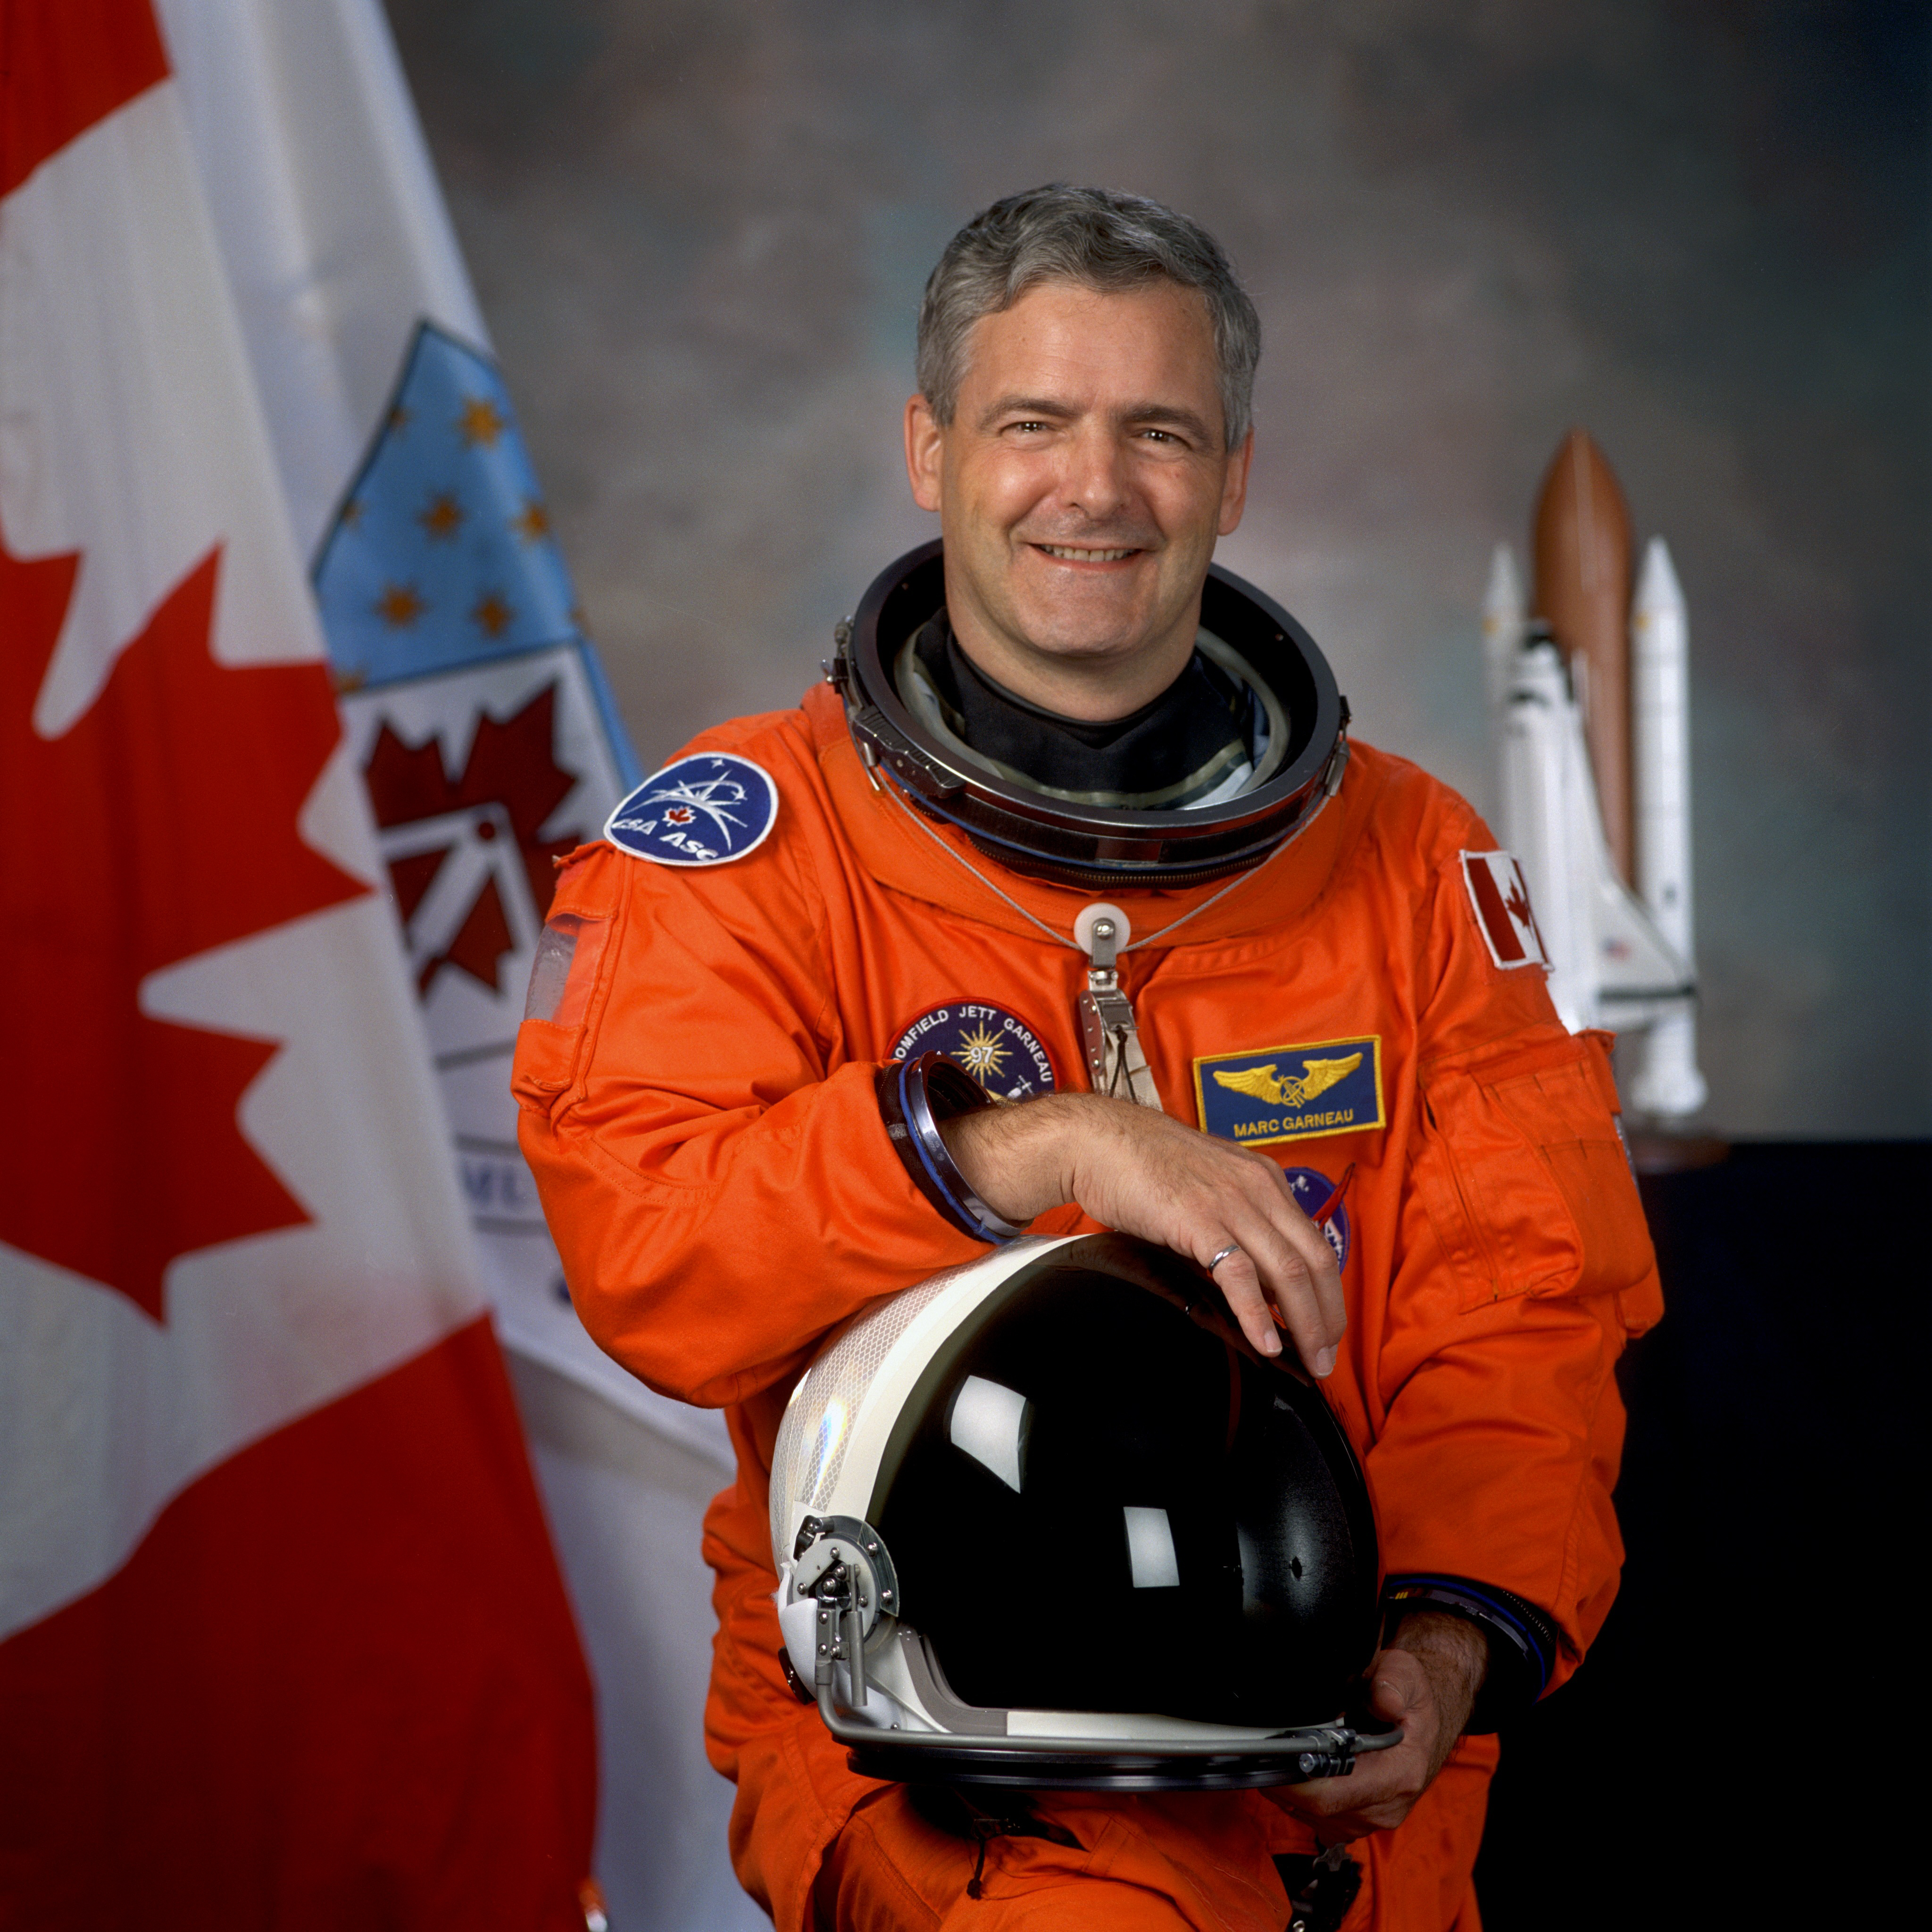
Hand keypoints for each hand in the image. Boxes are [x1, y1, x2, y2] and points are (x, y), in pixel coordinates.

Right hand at [942, 1092, 1346, 1376]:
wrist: (1096, 1140)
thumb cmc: (1142, 1164)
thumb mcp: (1207, 1186)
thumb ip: (1236, 1221)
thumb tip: (1254, 1275)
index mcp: (1263, 1179)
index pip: (1316, 1242)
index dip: (1330, 1293)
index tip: (1328, 1329)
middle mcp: (1257, 1188)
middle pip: (1315, 1260)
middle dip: (1328, 1316)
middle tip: (1326, 1358)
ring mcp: (1230, 1202)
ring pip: (1289, 1270)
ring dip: (1305, 1323)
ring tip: (1308, 1359)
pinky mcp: (1198, 1218)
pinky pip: (1239, 1274)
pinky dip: (1257, 1313)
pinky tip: (1264, 1342)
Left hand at [1273, 1612, 1488, 1840]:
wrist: (1423, 1725)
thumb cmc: (1410, 1699)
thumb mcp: (1405, 1674)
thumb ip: (1392, 1684)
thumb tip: (1383, 1701)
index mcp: (1399, 1775)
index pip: (1332, 1795)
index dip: (1294, 1780)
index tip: (1272, 1755)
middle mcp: (1385, 1808)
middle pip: (1314, 1808)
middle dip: (1284, 1777)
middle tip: (1267, 1743)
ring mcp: (1370, 1820)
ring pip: (1310, 1816)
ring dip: (1290, 1787)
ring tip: (1285, 1751)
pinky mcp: (1356, 1824)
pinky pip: (1315, 1820)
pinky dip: (1299, 1795)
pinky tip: (1300, 1766)